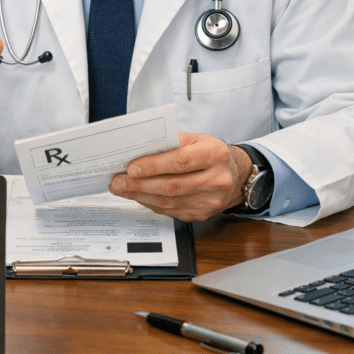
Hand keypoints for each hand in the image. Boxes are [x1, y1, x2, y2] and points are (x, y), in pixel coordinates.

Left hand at [109, 133, 251, 221]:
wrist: (235, 175)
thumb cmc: (211, 153)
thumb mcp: (197, 139)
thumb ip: (172, 142)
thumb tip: (140, 150)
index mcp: (214, 154)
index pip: (180, 162)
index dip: (153, 166)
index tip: (131, 167)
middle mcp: (216, 179)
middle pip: (172, 186)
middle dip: (140, 184)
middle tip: (118, 181)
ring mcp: (210, 200)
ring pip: (169, 202)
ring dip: (141, 196)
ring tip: (122, 189)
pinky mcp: (202, 214)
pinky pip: (171, 211)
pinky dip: (151, 204)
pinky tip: (138, 196)